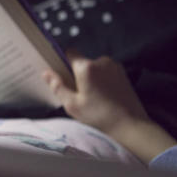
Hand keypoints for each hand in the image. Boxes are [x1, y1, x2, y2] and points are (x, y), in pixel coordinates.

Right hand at [43, 52, 176, 161]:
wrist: (130, 124)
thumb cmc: (99, 116)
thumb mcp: (72, 105)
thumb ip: (57, 86)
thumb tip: (46, 73)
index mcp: (86, 67)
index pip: (69, 52)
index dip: (63, 62)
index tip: (62, 75)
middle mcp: (101, 61)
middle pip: (82, 62)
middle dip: (77, 74)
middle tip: (78, 93)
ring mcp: (114, 66)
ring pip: (94, 67)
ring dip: (90, 77)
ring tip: (92, 97)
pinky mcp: (122, 72)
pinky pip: (105, 71)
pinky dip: (101, 80)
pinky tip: (103, 96)